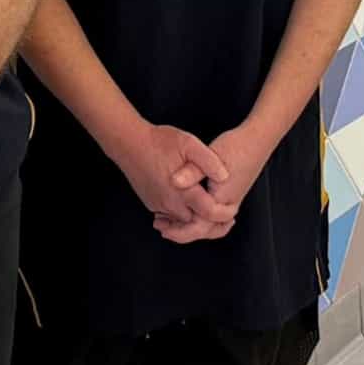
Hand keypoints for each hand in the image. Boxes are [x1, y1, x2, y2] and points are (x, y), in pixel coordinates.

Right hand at [116, 121, 231, 226]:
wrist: (128, 144)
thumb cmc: (159, 142)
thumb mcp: (189, 143)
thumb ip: (208, 161)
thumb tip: (224, 176)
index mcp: (184, 191)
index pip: (209, 212)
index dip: (225, 214)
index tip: (234, 209)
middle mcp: (170, 203)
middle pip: (196, 222)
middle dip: (210, 219)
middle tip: (226, 212)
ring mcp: (158, 205)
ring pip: (183, 220)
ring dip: (195, 216)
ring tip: (210, 206)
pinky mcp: (151, 203)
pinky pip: (170, 215)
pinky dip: (181, 212)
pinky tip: (190, 200)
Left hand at [158, 123, 269, 244]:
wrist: (258, 140)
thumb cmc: (236, 146)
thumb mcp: (211, 156)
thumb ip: (192, 171)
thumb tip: (173, 182)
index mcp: (221, 200)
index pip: (198, 226)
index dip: (178, 229)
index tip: (161, 225)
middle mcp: (227, 206)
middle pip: (204, 230)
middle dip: (183, 232)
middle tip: (162, 227)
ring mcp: (230, 202)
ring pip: (210, 226)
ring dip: (191, 227)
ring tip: (172, 223)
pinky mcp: (230, 197)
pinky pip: (214, 217)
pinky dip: (200, 219)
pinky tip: (187, 211)